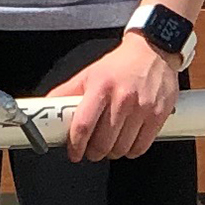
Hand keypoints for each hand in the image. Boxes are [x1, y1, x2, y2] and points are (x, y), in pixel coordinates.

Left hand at [58, 33, 182, 161]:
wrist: (154, 51)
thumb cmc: (119, 65)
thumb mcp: (89, 74)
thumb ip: (66, 92)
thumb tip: (46, 106)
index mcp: (100, 87)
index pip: (84, 125)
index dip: (76, 145)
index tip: (74, 153)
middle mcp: (122, 98)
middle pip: (102, 142)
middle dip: (93, 152)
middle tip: (91, 150)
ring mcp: (142, 108)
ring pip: (121, 148)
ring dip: (112, 153)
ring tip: (109, 144)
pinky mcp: (158, 115)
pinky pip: (141, 147)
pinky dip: (131, 151)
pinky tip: (127, 143)